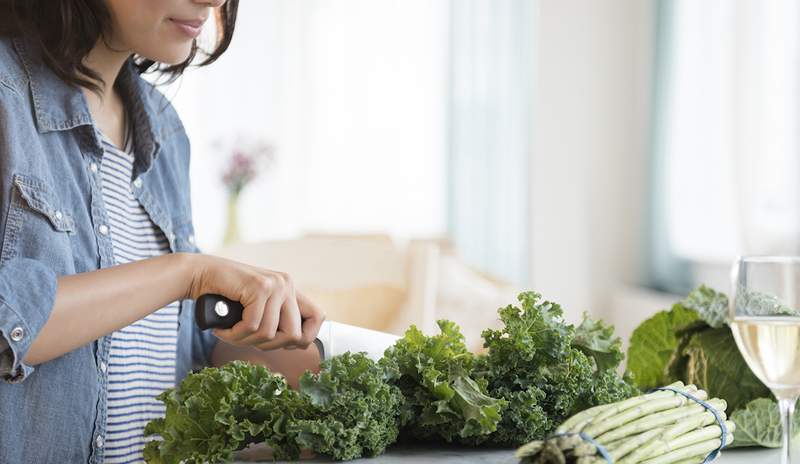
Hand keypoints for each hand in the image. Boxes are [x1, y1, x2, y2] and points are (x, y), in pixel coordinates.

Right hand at [184, 254, 325, 349]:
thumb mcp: (257, 308)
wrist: (199, 274)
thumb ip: (276, 319)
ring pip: (270, 334)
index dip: (304, 338)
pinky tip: (223, 329)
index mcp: (290, 289)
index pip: (318, 317)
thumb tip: (298, 344)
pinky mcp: (259, 287)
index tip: (281, 343)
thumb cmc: (225, 297)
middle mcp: (287, 284)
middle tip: (247, 340)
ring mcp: (275, 285)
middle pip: (294, 335)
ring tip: (230, 333)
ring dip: (245, 341)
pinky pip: (253, 327)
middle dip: (269, 347)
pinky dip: (234, 334)